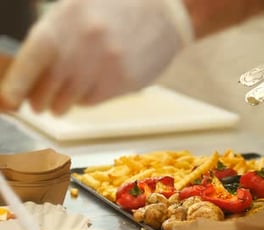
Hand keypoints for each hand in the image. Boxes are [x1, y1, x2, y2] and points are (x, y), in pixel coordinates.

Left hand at [0, 0, 188, 114]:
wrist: (165, 12)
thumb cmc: (117, 8)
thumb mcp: (78, 7)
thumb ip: (53, 35)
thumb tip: (28, 72)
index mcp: (67, 20)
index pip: (32, 59)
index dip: (17, 84)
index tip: (10, 100)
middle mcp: (86, 44)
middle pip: (48, 86)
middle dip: (39, 100)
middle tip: (39, 104)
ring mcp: (107, 65)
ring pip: (69, 99)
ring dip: (62, 103)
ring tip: (64, 98)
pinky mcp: (125, 81)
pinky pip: (92, 100)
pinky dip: (85, 99)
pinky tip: (91, 88)